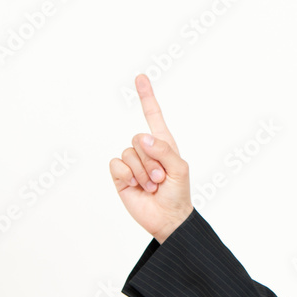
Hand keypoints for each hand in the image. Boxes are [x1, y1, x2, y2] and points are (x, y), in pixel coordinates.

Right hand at [110, 74, 192, 243]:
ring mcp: (132, 162)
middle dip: (152, 161)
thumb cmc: (178, 192)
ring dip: (142, 172)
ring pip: (128, 153)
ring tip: (151, 185)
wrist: (167, 218)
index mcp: (163, 142)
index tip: (140, 77)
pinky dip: (127, 176)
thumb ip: (163, 150)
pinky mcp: (120, 175)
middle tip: (161, 178)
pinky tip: (136, 186)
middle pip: (138, 138)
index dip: (146, 96)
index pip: (153, 115)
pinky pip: (117, 165)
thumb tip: (142, 137)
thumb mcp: (179, 169)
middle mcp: (145, 149)